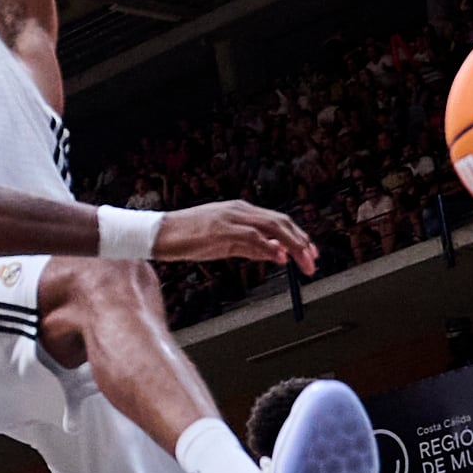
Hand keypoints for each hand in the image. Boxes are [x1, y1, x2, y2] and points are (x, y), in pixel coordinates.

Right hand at [153, 200, 316, 271]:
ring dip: (292, 245)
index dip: (298, 237)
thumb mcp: (225, 244)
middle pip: (281, 222)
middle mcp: (240, 209)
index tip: (310, 253)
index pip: (279, 221)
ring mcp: (231, 217)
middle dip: (302, 242)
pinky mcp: (221, 228)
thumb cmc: (189, 239)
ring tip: (304, 261)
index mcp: (242, 211)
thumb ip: (251, 248)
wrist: (159, 234)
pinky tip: (279, 257)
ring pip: (272, 226)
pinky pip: (251, 235)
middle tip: (313, 262)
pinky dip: (268, 246)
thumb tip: (277, 255)